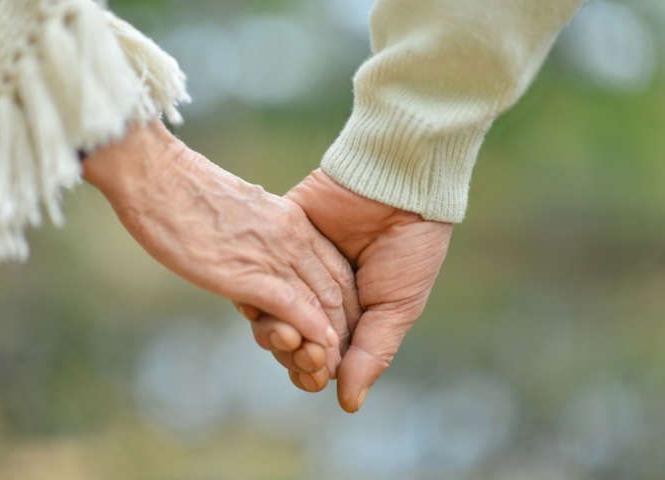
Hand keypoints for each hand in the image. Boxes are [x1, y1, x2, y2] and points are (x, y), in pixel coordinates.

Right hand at [82, 123, 358, 353]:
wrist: (157, 177)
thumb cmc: (186, 193)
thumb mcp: (240, 212)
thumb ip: (260, 232)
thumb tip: (257, 247)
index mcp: (291, 220)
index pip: (336, 266)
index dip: (346, 299)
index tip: (346, 324)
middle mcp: (292, 236)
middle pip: (337, 286)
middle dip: (346, 323)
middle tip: (347, 351)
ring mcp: (273, 254)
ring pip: (321, 300)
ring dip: (330, 336)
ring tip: (336, 360)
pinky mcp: (249, 272)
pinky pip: (293, 305)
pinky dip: (311, 329)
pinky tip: (321, 346)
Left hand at [279, 169, 452, 411]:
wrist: (399, 185)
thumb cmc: (410, 247)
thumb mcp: (398, 306)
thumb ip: (372, 353)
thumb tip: (347, 404)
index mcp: (349, 313)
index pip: (321, 355)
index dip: (314, 371)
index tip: (319, 375)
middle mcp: (317, 293)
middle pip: (290, 339)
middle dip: (294, 355)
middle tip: (308, 355)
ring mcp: (294, 266)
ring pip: (268, 312)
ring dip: (275, 332)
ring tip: (289, 334)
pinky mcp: (277, 237)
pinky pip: (254, 273)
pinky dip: (258, 296)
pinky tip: (268, 309)